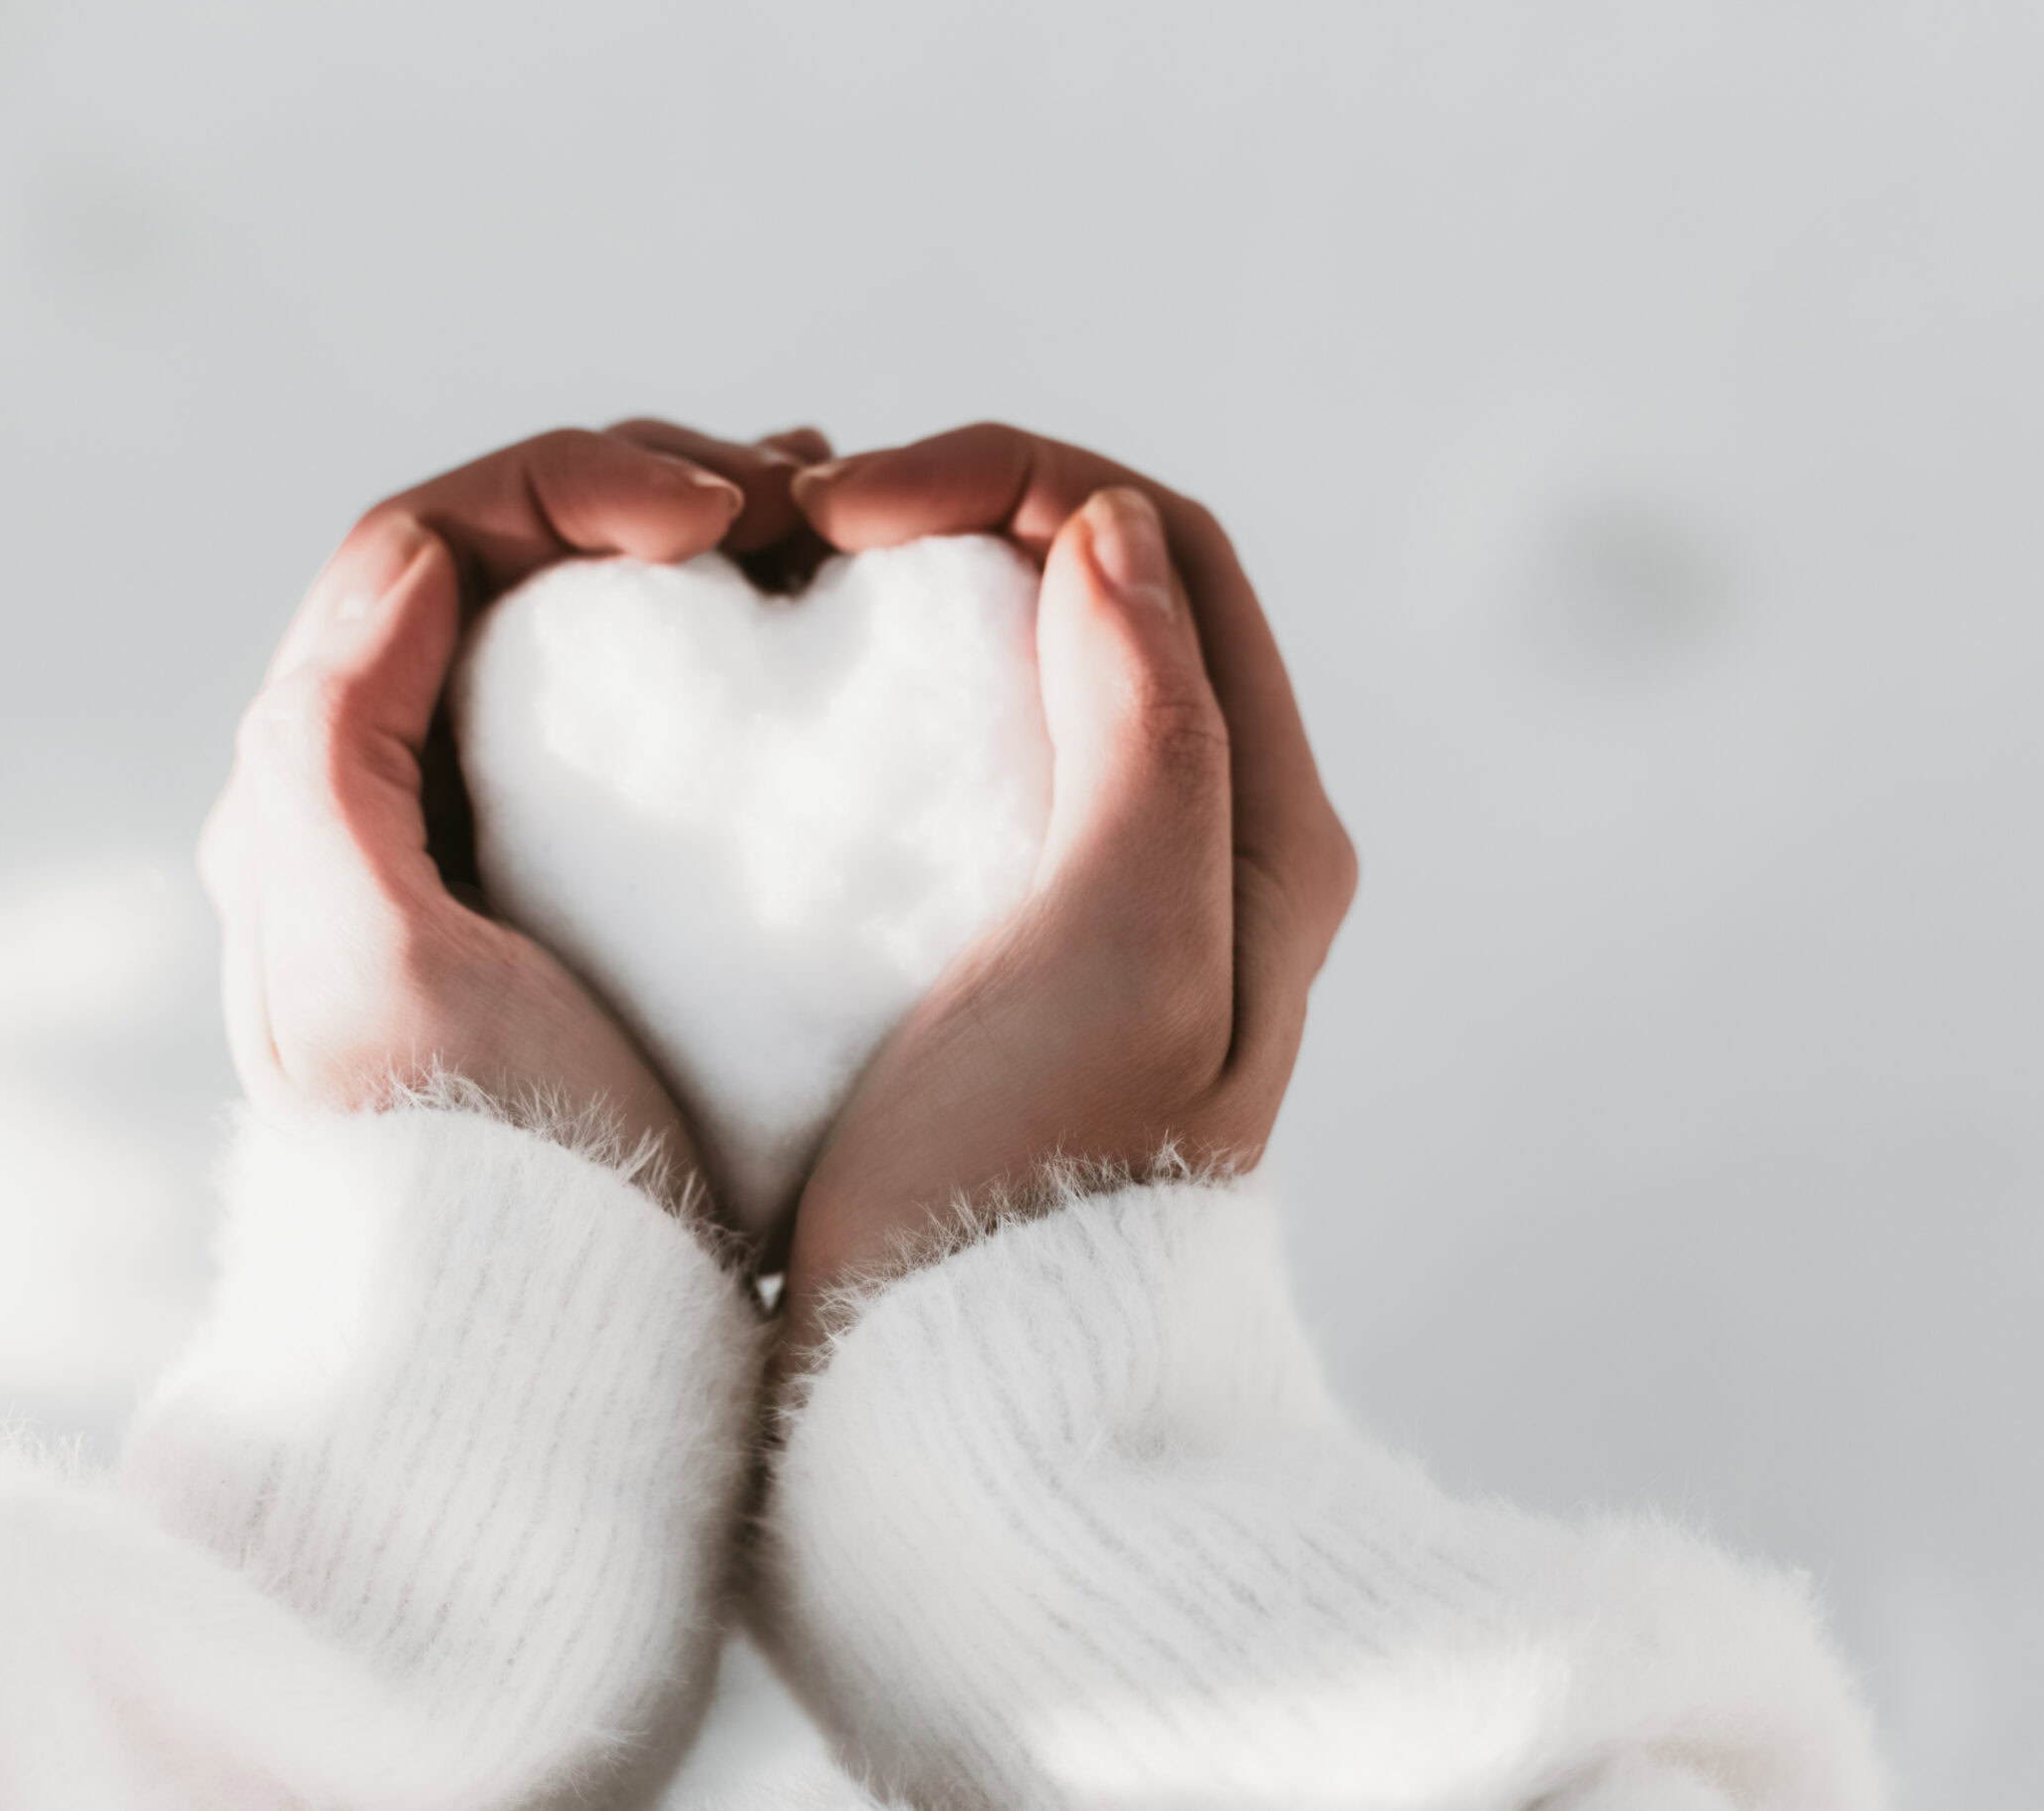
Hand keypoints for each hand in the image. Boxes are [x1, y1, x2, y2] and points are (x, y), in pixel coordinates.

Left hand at [200, 421, 830, 1185]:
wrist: (539, 1344)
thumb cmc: (478, 1166)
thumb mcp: (370, 967)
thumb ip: (333, 751)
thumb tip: (410, 558)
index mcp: (308, 795)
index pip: (421, 549)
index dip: (569, 487)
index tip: (716, 515)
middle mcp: (372, 803)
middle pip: (494, 568)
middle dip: (637, 494)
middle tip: (792, 498)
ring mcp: (479, 847)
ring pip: (562, 630)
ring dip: (680, 552)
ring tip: (815, 530)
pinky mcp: (570, 899)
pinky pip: (620, 718)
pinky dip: (705, 646)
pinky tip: (803, 634)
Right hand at [780, 425, 1356, 1345]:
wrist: (975, 1406)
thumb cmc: (1038, 1191)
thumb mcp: (1125, 952)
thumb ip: (1151, 729)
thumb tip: (1108, 530)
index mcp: (1265, 830)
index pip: (1168, 549)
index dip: (1011, 479)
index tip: (850, 512)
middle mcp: (1210, 849)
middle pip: (1106, 591)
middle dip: (959, 518)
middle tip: (799, 540)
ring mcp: (1109, 903)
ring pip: (1026, 670)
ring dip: (914, 606)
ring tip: (779, 608)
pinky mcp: (1008, 958)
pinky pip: (960, 768)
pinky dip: (878, 711)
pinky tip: (781, 736)